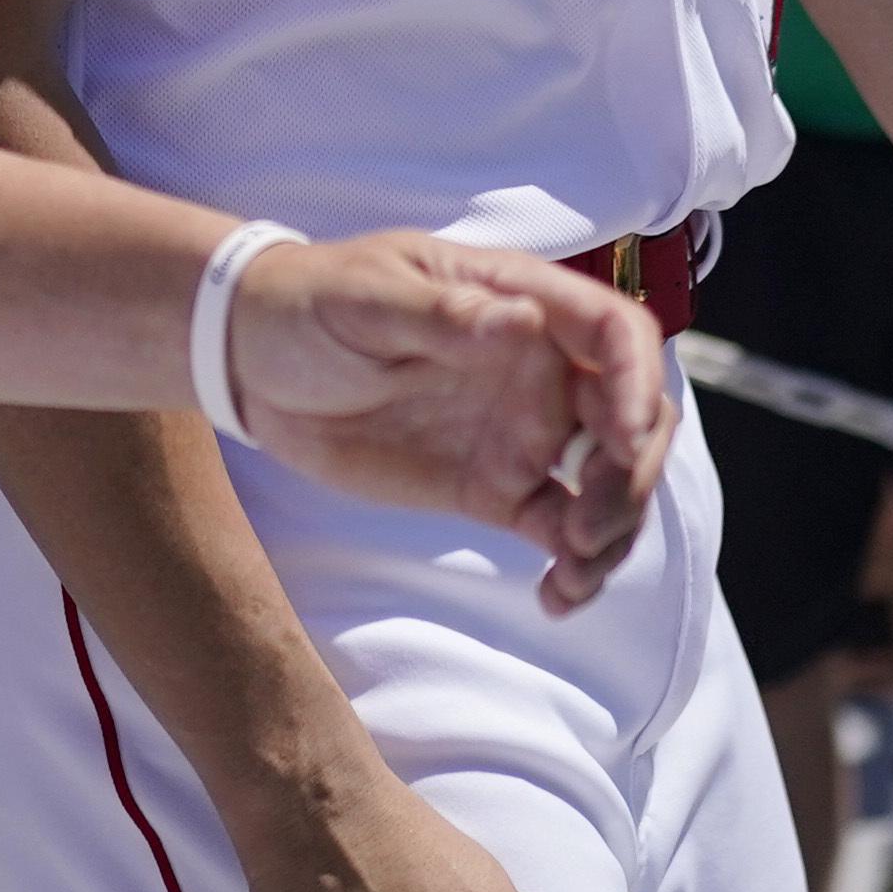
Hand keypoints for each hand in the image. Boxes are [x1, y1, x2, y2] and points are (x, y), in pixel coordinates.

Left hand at [219, 234, 675, 611]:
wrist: (254, 362)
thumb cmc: (310, 302)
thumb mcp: (364, 296)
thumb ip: (443, 314)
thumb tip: (524, 323)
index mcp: (519, 302)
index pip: (616, 331)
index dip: (638, 381)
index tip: (623, 436)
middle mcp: (539, 368)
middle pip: (634, 415)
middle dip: (635, 472)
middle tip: (590, 519)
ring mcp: (522, 431)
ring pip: (610, 482)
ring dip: (615, 527)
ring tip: (573, 565)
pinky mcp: (496, 490)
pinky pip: (561, 531)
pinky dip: (577, 567)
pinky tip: (558, 595)